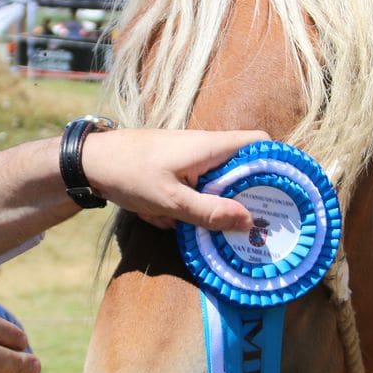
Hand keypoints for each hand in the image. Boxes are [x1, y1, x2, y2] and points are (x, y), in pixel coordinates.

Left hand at [83, 128, 266, 229]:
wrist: (88, 163)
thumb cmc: (129, 173)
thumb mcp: (171, 201)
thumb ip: (210, 213)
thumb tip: (249, 222)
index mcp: (211, 147)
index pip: (259, 143)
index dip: (277, 162)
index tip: (285, 191)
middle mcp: (205, 148)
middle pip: (240, 170)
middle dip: (242, 198)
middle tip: (252, 226)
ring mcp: (188, 159)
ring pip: (214, 185)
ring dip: (206, 207)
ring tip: (200, 228)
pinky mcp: (173, 171)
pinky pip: (190, 191)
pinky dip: (181, 207)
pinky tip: (161, 219)